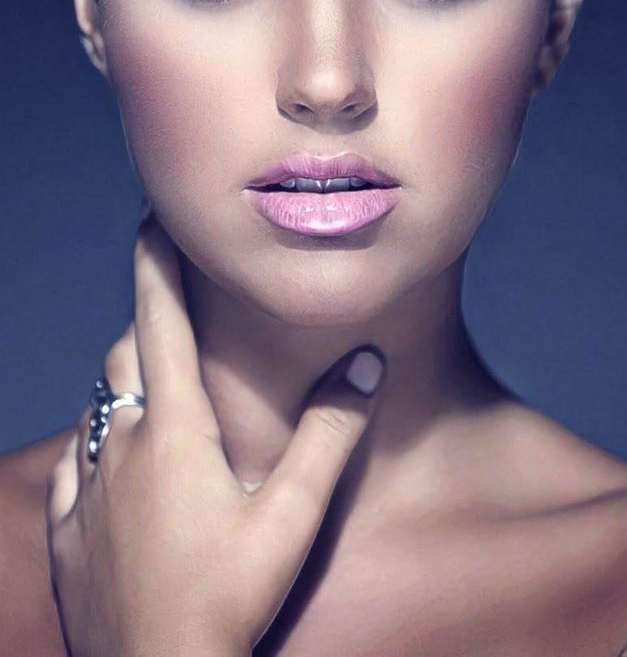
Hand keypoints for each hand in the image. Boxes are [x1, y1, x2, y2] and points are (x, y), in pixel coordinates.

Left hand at [45, 212, 385, 656]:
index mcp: (175, 431)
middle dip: (147, 326)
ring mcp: (87, 488)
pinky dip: (95, 446)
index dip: (156, 264)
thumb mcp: (291, 517)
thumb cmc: (226, 598)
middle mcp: (121, 445)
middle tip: (176, 319)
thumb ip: (330, 435)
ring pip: (99, 408)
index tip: (153, 218)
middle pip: (125, 357)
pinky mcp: (68, 531)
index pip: (161, 321)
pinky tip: (109, 463)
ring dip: (125, 387)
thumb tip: (367, 364)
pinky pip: (73, 467)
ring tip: (155, 391)